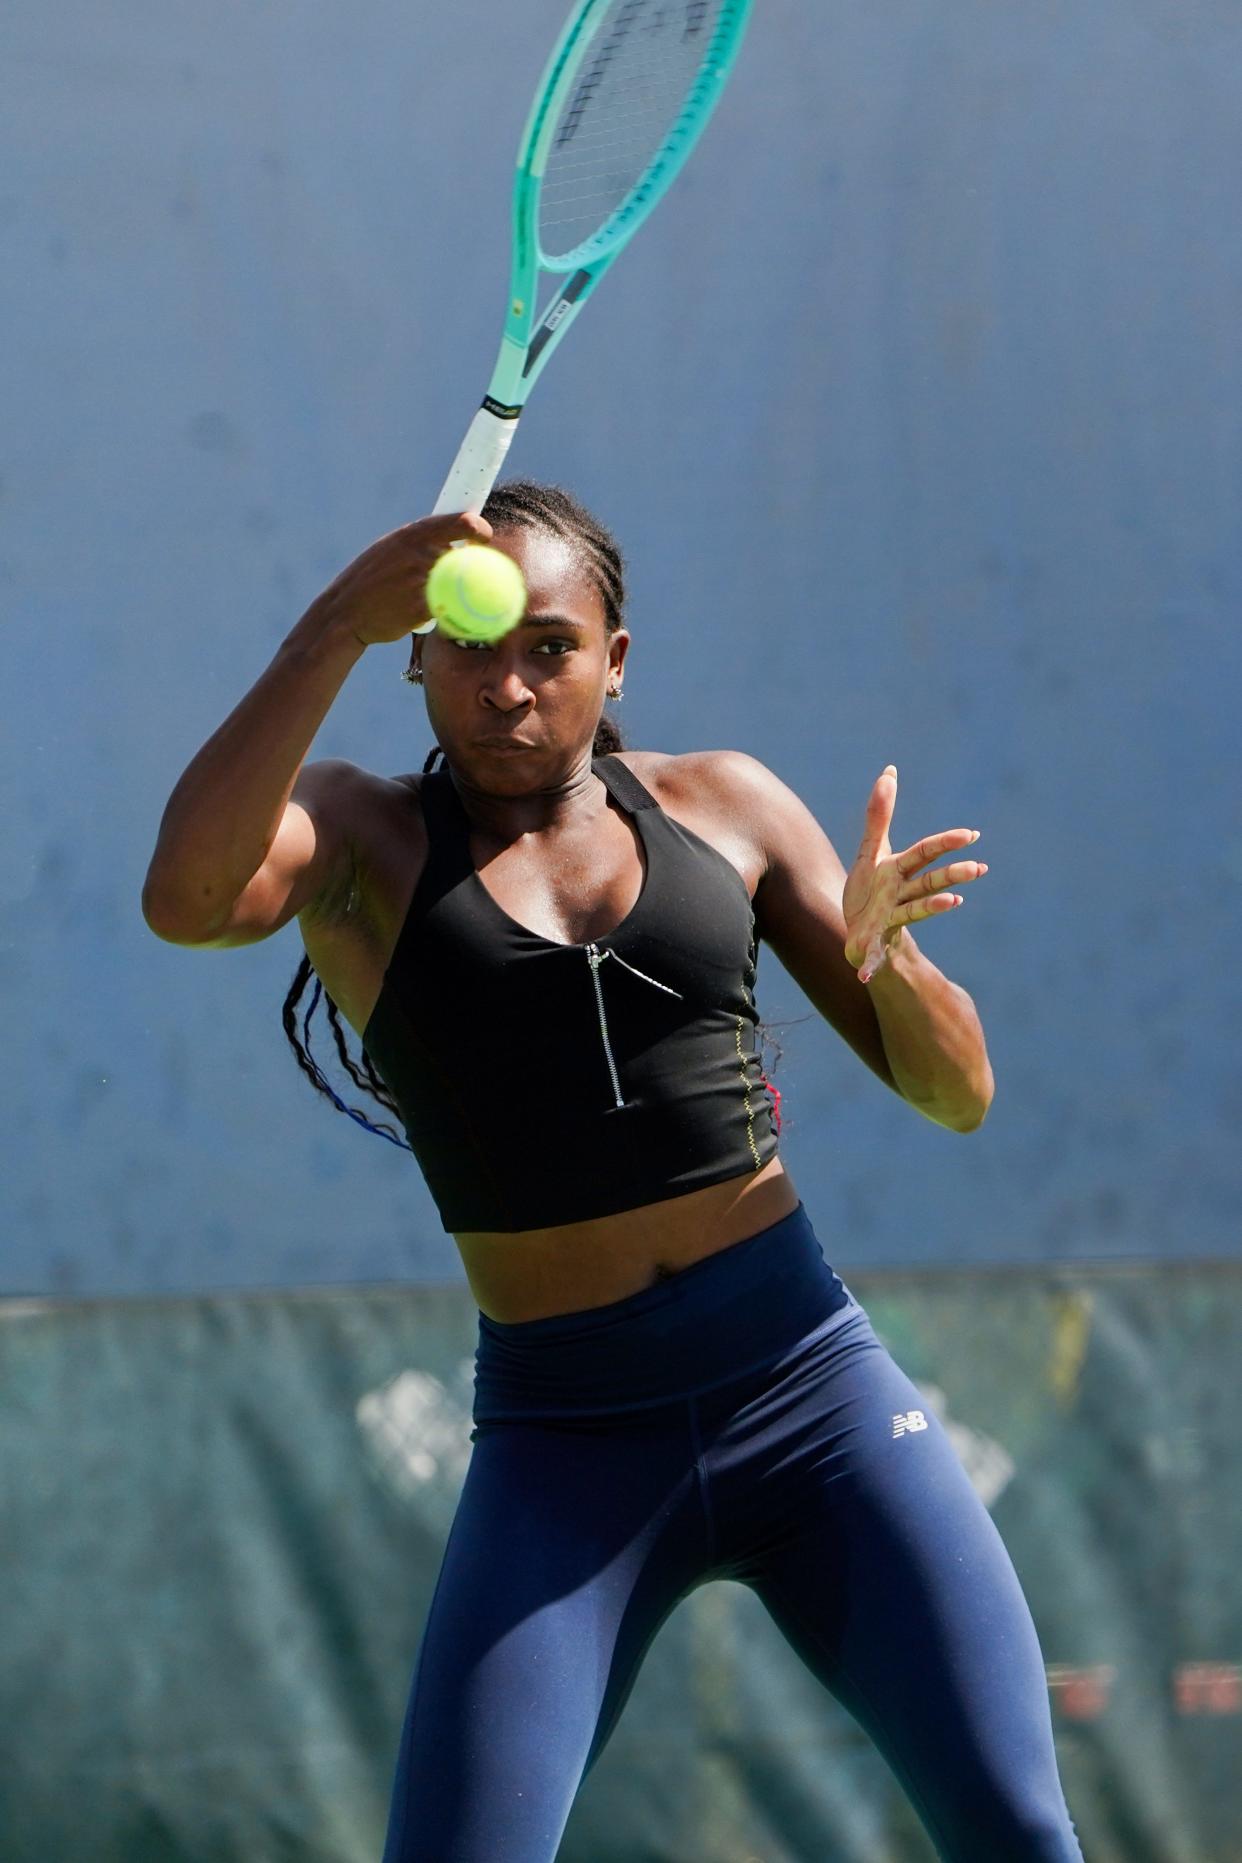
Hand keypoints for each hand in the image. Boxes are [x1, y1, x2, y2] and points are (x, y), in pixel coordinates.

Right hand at [311, 511, 493, 646]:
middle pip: (462, 558)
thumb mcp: (390, 549)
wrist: (344, 612)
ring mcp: (421, 579)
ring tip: (422, 599)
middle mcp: (419, 552)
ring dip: (451, 593)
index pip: (461, 523)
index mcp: (413, 534)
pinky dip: (443, 613)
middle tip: (461, 577)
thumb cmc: (370, 581)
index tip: (484, 538)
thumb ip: (418, 544)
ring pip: (457, 585)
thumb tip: (452, 540)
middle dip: (465, 568)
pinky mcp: (421, 606)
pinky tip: (425, 616)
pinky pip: (448, 609)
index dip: (479, 529)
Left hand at [842, 766, 988, 983]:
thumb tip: (890, 771)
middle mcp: (902, 896)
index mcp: (900, 872)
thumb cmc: (871, 891)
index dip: (946, 843)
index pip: (926, 854)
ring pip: (914, 913)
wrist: (861, 932)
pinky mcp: (873, 944)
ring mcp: (890, 920)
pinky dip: (870, 967)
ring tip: (954, 903)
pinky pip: (872, 957)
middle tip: (979, 868)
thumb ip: (880, 815)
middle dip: (952, 876)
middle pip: (929, 882)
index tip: (971, 835)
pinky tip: (863, 979)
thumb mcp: (871, 853)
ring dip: (933, 908)